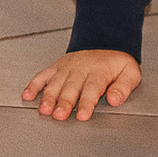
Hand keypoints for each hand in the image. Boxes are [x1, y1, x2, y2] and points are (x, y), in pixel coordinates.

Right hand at [22, 49, 140, 121]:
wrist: (105, 41)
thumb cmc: (116, 63)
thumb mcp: (130, 72)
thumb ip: (124, 87)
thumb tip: (115, 100)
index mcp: (99, 71)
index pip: (92, 89)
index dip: (86, 103)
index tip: (82, 115)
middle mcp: (80, 68)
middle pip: (70, 87)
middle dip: (64, 102)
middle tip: (58, 115)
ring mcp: (66, 67)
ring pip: (55, 82)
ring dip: (48, 97)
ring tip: (44, 110)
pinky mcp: (56, 66)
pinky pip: (43, 75)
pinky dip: (34, 85)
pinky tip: (27, 95)